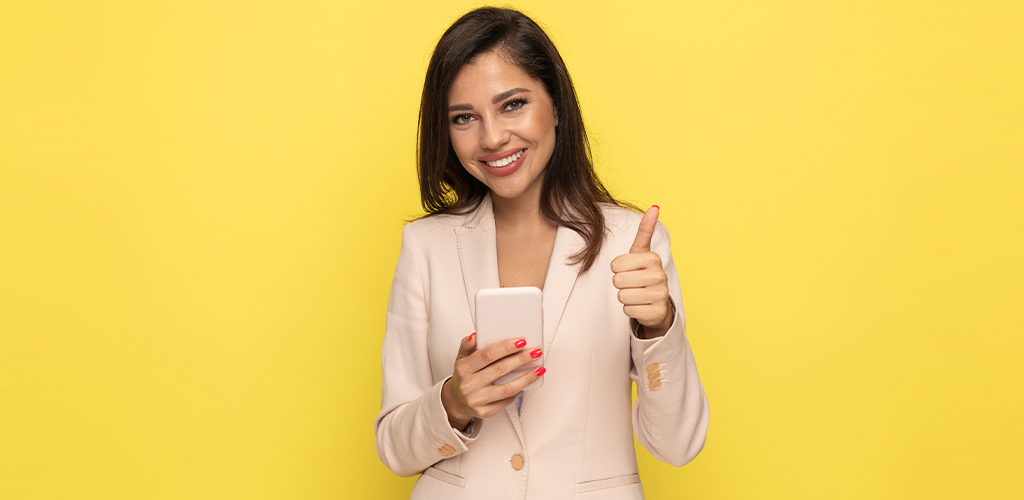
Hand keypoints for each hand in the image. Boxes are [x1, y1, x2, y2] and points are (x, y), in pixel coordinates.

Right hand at [440, 333, 545, 429]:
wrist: (455, 401)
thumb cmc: (463, 376)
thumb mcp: (461, 358)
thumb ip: (468, 345)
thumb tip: (476, 336)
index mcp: (463, 369)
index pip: (487, 355)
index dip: (505, 348)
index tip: (521, 342)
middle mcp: (469, 385)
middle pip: (500, 370)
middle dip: (521, 360)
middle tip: (535, 352)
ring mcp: (477, 400)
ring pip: (507, 388)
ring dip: (526, 378)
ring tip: (539, 369)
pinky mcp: (485, 412)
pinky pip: (506, 401)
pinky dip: (518, 391)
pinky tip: (527, 382)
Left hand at [611, 205, 672, 338]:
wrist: (657, 302)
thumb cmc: (643, 274)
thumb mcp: (642, 252)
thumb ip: (645, 230)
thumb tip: (655, 206)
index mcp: (653, 258)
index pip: (615, 265)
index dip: (617, 269)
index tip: (630, 269)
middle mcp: (660, 276)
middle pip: (617, 281)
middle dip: (621, 283)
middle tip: (633, 283)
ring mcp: (660, 295)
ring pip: (622, 296)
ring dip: (625, 297)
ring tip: (637, 294)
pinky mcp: (657, 313)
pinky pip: (628, 310)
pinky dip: (631, 310)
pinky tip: (641, 305)